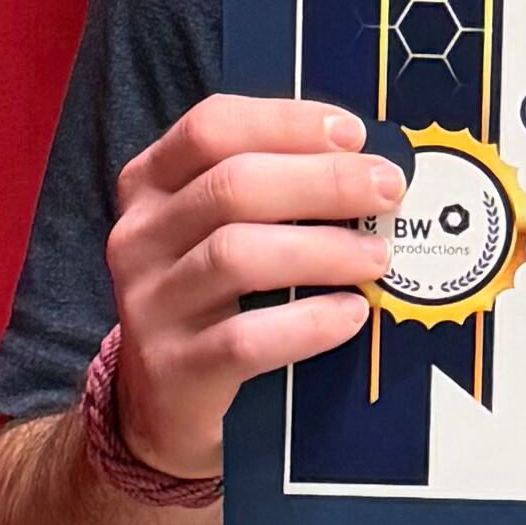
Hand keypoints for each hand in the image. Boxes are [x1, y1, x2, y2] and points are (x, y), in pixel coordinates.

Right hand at [104, 97, 398, 478]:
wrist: (163, 403)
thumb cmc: (214, 298)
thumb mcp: (220, 231)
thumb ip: (272, 192)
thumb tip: (370, 164)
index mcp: (150, 184)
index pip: (211, 128)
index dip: (286, 121)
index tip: (354, 133)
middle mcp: (138, 236)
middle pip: (231, 187)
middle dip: (322, 181)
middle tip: (387, 189)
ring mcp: (149, 305)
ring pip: (236, 256)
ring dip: (322, 249)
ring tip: (378, 256)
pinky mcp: (173, 368)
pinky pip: (245, 339)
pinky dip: (308, 323)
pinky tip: (352, 315)